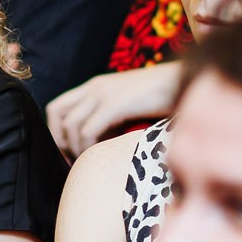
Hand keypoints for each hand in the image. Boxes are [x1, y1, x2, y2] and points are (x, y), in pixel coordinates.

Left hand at [46, 63, 185, 159]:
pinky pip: (89, 130)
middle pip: (57, 115)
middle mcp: (95, 87)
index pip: (57, 107)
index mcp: (96, 86)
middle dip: (60, 142)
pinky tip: (105, 154)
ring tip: (92, 161)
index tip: (68, 153)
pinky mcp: (116, 103)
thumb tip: (100, 145)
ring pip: (71, 126)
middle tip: (73, 161)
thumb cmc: (163, 98)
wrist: (185, 80)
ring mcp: (104, 94)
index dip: (56, 132)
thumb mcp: (129, 105)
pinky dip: (91, 147)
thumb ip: (112, 118)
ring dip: (77, 149)